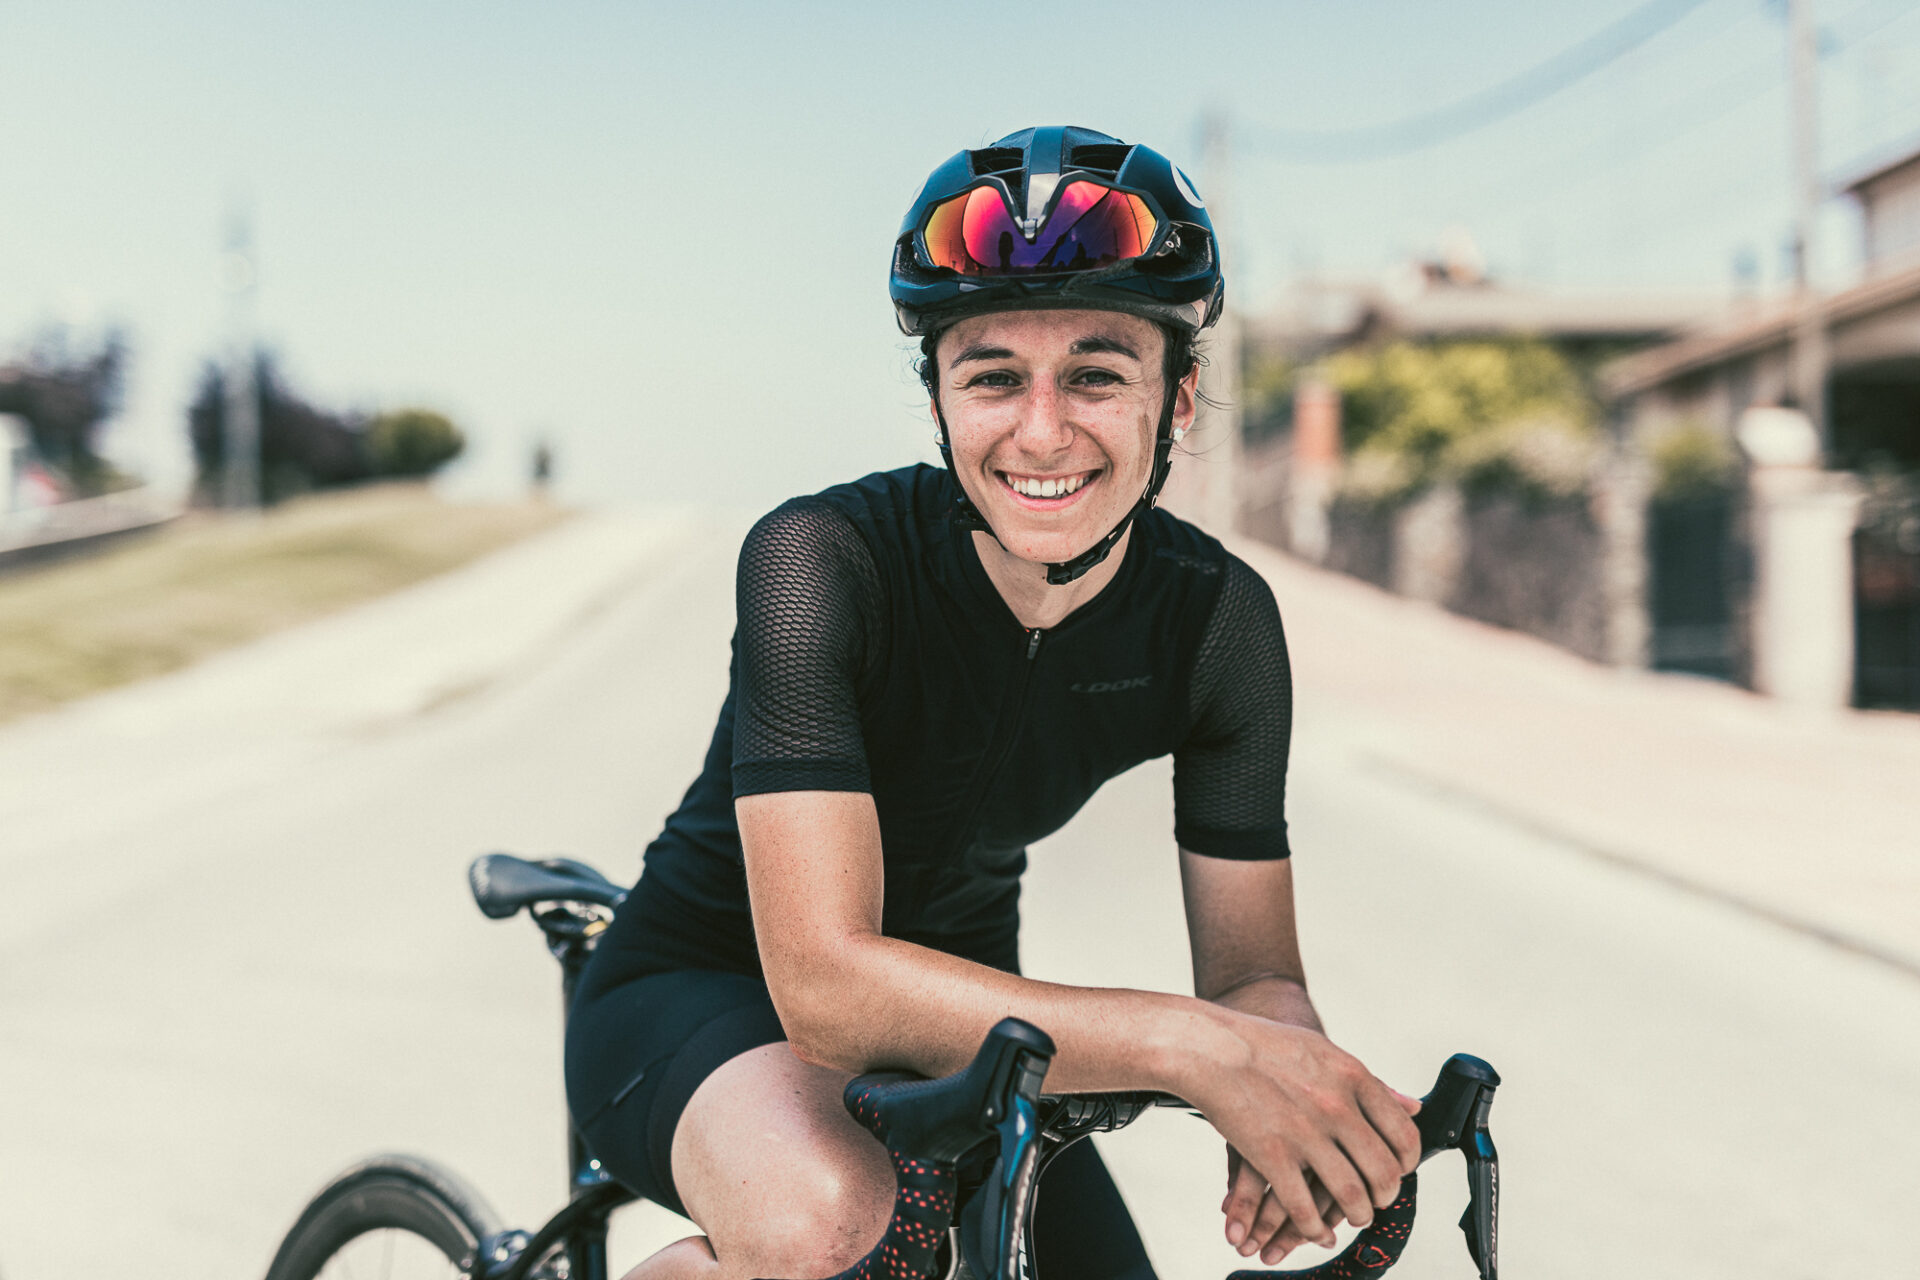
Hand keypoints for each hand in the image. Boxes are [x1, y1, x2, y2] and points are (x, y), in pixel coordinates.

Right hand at [1193, 1020, 1420, 1253]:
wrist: (1209, 1046)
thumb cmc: (1264, 1044)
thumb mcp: (1324, 1052)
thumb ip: (1369, 1082)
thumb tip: (1414, 1106)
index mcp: (1352, 1077)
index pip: (1402, 1134)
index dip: (1406, 1162)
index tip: (1397, 1170)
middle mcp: (1335, 1106)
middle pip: (1383, 1171)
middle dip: (1384, 1196)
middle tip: (1377, 1201)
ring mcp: (1304, 1132)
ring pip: (1351, 1195)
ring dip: (1355, 1215)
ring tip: (1351, 1217)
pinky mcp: (1272, 1155)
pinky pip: (1304, 1207)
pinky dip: (1314, 1228)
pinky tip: (1315, 1229)